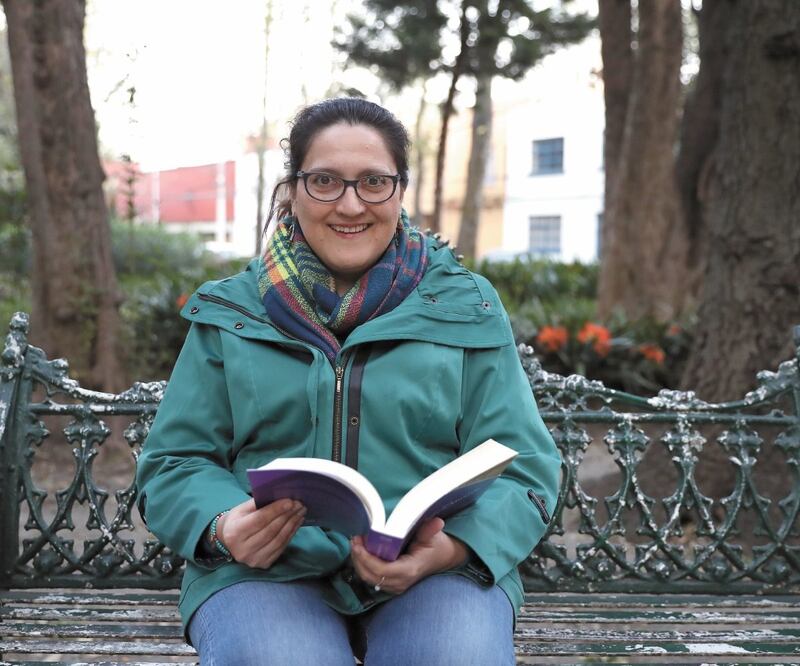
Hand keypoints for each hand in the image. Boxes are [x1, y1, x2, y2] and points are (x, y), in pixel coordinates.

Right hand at [213, 498, 305, 568]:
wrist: (229, 541)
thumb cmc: (237, 521)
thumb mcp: (242, 509)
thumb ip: (258, 503)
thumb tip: (280, 495)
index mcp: (235, 532)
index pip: (259, 520)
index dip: (276, 510)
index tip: (290, 501)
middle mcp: (243, 549)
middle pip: (271, 530)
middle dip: (287, 516)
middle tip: (299, 504)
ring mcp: (253, 559)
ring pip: (278, 540)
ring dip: (292, 524)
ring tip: (300, 512)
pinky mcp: (263, 564)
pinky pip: (281, 548)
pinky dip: (291, 534)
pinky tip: (296, 523)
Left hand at [349, 518, 467, 594]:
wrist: (441, 558)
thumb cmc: (435, 545)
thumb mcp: (433, 536)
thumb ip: (430, 530)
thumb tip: (438, 522)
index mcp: (410, 569)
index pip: (382, 570)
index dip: (367, 559)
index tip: (358, 543)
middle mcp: (401, 581)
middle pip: (371, 575)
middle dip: (359, 558)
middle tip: (354, 540)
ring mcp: (396, 585)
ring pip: (369, 578)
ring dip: (359, 562)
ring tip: (355, 543)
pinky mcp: (392, 584)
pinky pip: (373, 578)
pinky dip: (364, 566)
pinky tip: (361, 552)